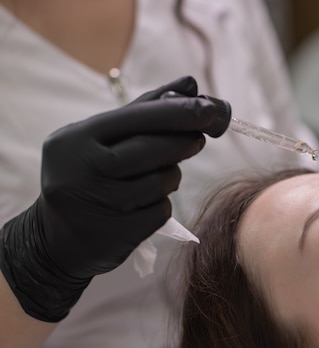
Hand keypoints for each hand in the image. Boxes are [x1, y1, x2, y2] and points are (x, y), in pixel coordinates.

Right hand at [0, 76, 218, 321]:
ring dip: (171, 176)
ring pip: (162, 181)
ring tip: (159, 175)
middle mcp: (84, 170)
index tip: (210, 108)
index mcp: (75, 140)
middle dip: (184, 141)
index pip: (137, 118)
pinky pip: (160, 210)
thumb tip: (189, 84)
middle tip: (200, 137)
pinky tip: (144, 204)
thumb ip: (143, 111)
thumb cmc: (86, 177)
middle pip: (153, 149)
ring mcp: (100, 204)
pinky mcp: (118, 233)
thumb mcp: (98, 140)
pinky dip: (161, 204)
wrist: (56, 241)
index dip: (178, 112)